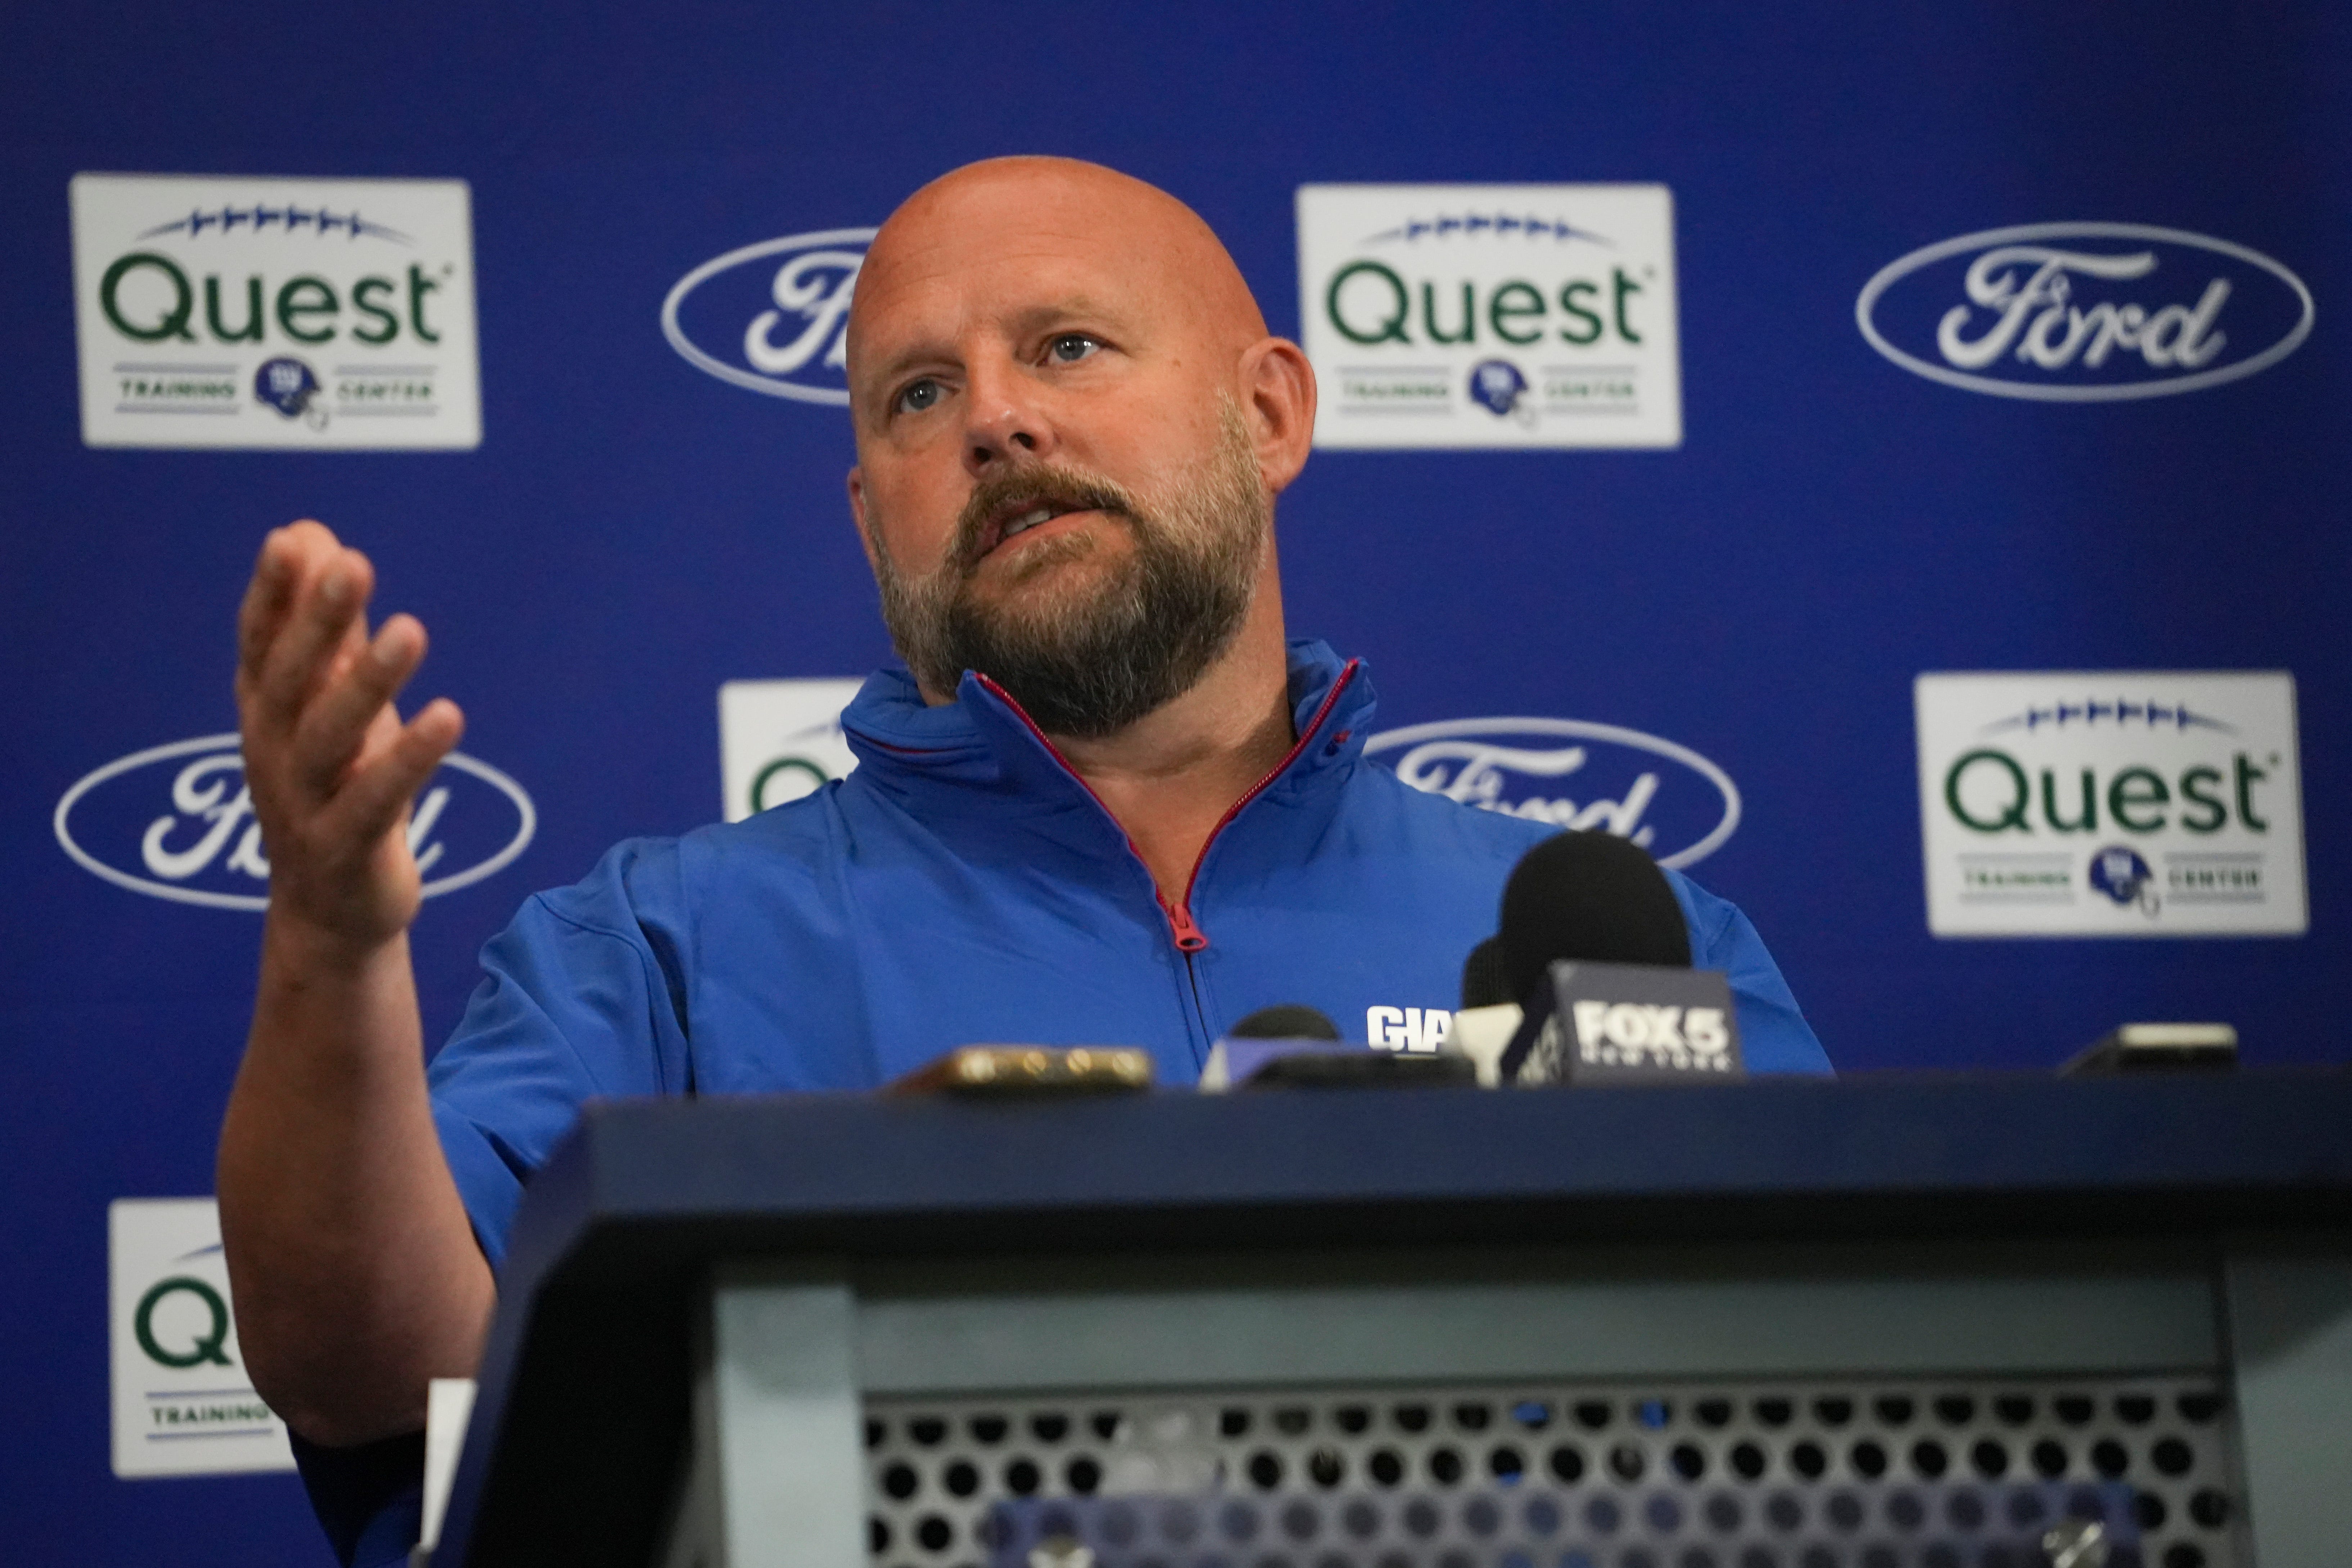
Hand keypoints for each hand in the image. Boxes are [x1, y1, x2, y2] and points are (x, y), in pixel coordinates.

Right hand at [235, 521, 463, 952]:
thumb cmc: (334, 786)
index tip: (291, 539)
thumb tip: (310, 533)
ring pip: (330, 738)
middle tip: (353, 565)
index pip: (260, 642)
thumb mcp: (326, 703)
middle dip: (318, 621)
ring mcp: (304, 804)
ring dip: (369, 682)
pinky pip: (376, 800)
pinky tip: (449, 716)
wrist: (329, 911)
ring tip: (410, 629)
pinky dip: (409, 759)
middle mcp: (273, 751)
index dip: (272, 592)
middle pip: (290, 679)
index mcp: (266, 710)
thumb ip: (322, 624)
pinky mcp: (345, 849)